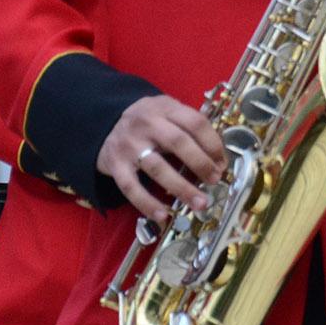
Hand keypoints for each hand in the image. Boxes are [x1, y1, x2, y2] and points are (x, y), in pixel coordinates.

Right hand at [96, 95, 226, 223]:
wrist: (103, 124)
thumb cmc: (148, 122)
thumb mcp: (168, 112)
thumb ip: (192, 129)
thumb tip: (219, 160)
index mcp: (165, 108)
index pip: (195, 122)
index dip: (213, 143)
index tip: (222, 162)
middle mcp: (147, 124)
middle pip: (178, 143)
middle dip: (201, 164)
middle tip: (215, 180)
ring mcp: (129, 145)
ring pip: (158, 168)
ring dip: (182, 188)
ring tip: (200, 203)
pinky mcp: (115, 165)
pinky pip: (131, 187)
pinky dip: (147, 203)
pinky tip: (163, 216)